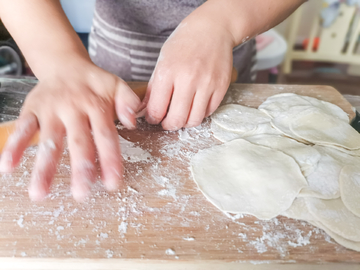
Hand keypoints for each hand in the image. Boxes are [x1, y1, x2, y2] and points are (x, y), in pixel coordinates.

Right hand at [0, 57, 140, 201]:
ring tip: (39, 193)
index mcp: (97, 104)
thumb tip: (132, 123)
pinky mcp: (31, 109)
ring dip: (43, 167)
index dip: (110, 159)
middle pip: (78, 141)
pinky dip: (14, 146)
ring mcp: (50, 109)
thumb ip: (128, 101)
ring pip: (48, 140)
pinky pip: (22, 129)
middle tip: (80, 195)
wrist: (64, 63)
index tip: (112, 184)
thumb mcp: (116, 85)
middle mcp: (73, 108)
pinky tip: (8, 168)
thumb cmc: (94, 83)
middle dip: (79, 169)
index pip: (105, 135)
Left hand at [145, 15, 234, 129]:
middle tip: (167, 122)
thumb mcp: (163, 60)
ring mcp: (207, 84)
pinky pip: (209, 112)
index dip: (153, 119)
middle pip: (176, 120)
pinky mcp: (221, 87)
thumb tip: (145, 110)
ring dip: (186, 122)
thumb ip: (154, 88)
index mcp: (168, 72)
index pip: (157, 110)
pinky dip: (200, 113)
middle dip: (169, 125)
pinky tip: (195, 105)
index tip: (154, 118)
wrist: (213, 29)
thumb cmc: (184, 43)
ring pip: (194, 120)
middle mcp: (188, 79)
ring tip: (182, 114)